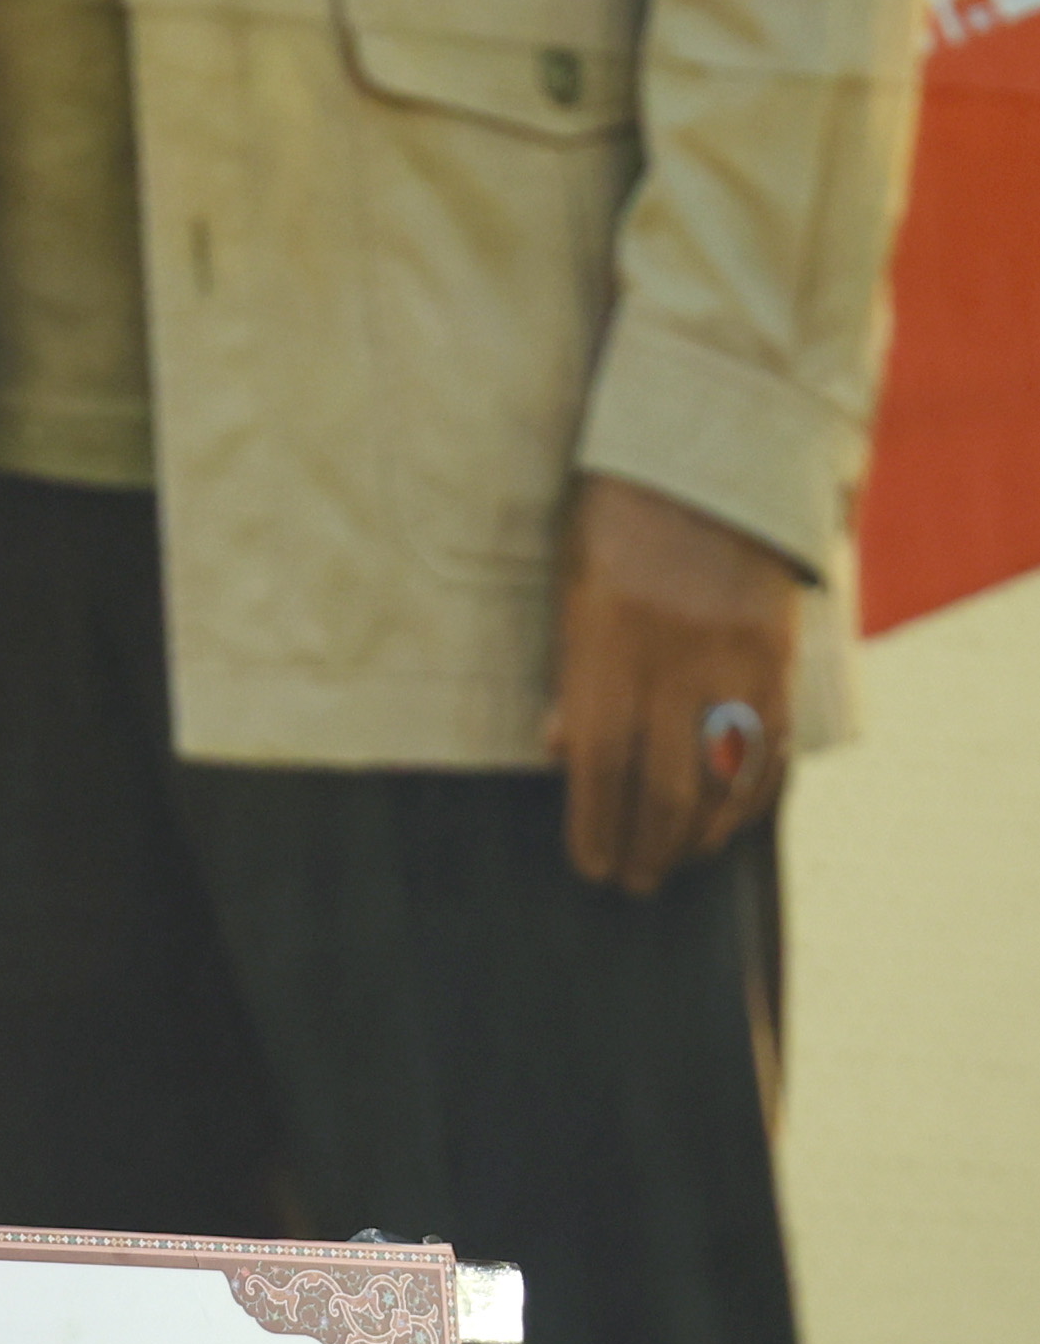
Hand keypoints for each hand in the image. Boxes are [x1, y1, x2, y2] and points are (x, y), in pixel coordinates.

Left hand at [546, 472, 800, 895]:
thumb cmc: (613, 526)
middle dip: (648, 845)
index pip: (601, 761)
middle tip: (633, 882)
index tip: (589, 865)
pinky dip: (754, 794)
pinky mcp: (779, 654)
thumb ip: (570, 675)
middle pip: (666, 783)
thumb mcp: (570, 589)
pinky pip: (772, 743)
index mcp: (609, 640)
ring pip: (726, 774)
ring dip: (702, 833)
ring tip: (676, 863)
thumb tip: (562, 755)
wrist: (707, 461)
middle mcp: (676, 655)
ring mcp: (736, 656)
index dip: (596, 824)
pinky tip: (730, 825)